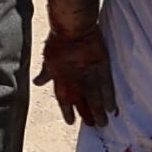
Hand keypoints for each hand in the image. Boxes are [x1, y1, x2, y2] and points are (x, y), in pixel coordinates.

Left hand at [40, 11, 114, 125]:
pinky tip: (113, 108)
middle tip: (92, 126)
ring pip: (95, 97)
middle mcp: (74, 79)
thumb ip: (46, 73)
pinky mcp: (102, 66)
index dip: (67, 111)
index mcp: (60, 77)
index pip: (64, 99)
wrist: (74, 26)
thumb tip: (38, 82)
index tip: (71, 121)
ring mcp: (89, 74)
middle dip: (86, 114)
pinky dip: (109, 98)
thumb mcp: (48, 57)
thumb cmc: (59, 39)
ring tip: (103, 123)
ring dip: (98, 111)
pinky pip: (107, 86)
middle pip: (81, 101)